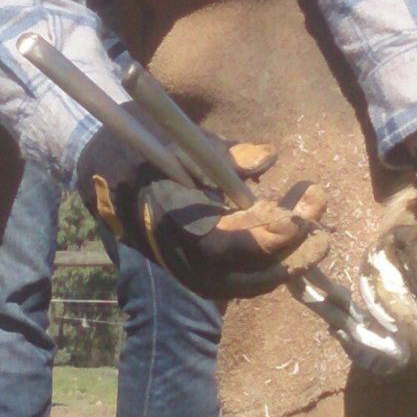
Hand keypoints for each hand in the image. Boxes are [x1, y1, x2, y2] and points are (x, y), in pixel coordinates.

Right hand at [75, 122, 329, 300]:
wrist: (95, 165)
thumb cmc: (133, 142)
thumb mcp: (175, 136)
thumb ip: (223, 154)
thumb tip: (267, 157)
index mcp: (169, 223)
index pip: (226, 248)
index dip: (267, 237)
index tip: (300, 214)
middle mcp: (179, 256)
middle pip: (246, 273)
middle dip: (292, 250)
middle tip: (321, 216)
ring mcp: (187, 266)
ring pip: (248, 279)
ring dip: (288, 254)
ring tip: (314, 217)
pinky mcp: (195, 265)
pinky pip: (239, 275)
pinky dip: (270, 258)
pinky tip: (290, 227)